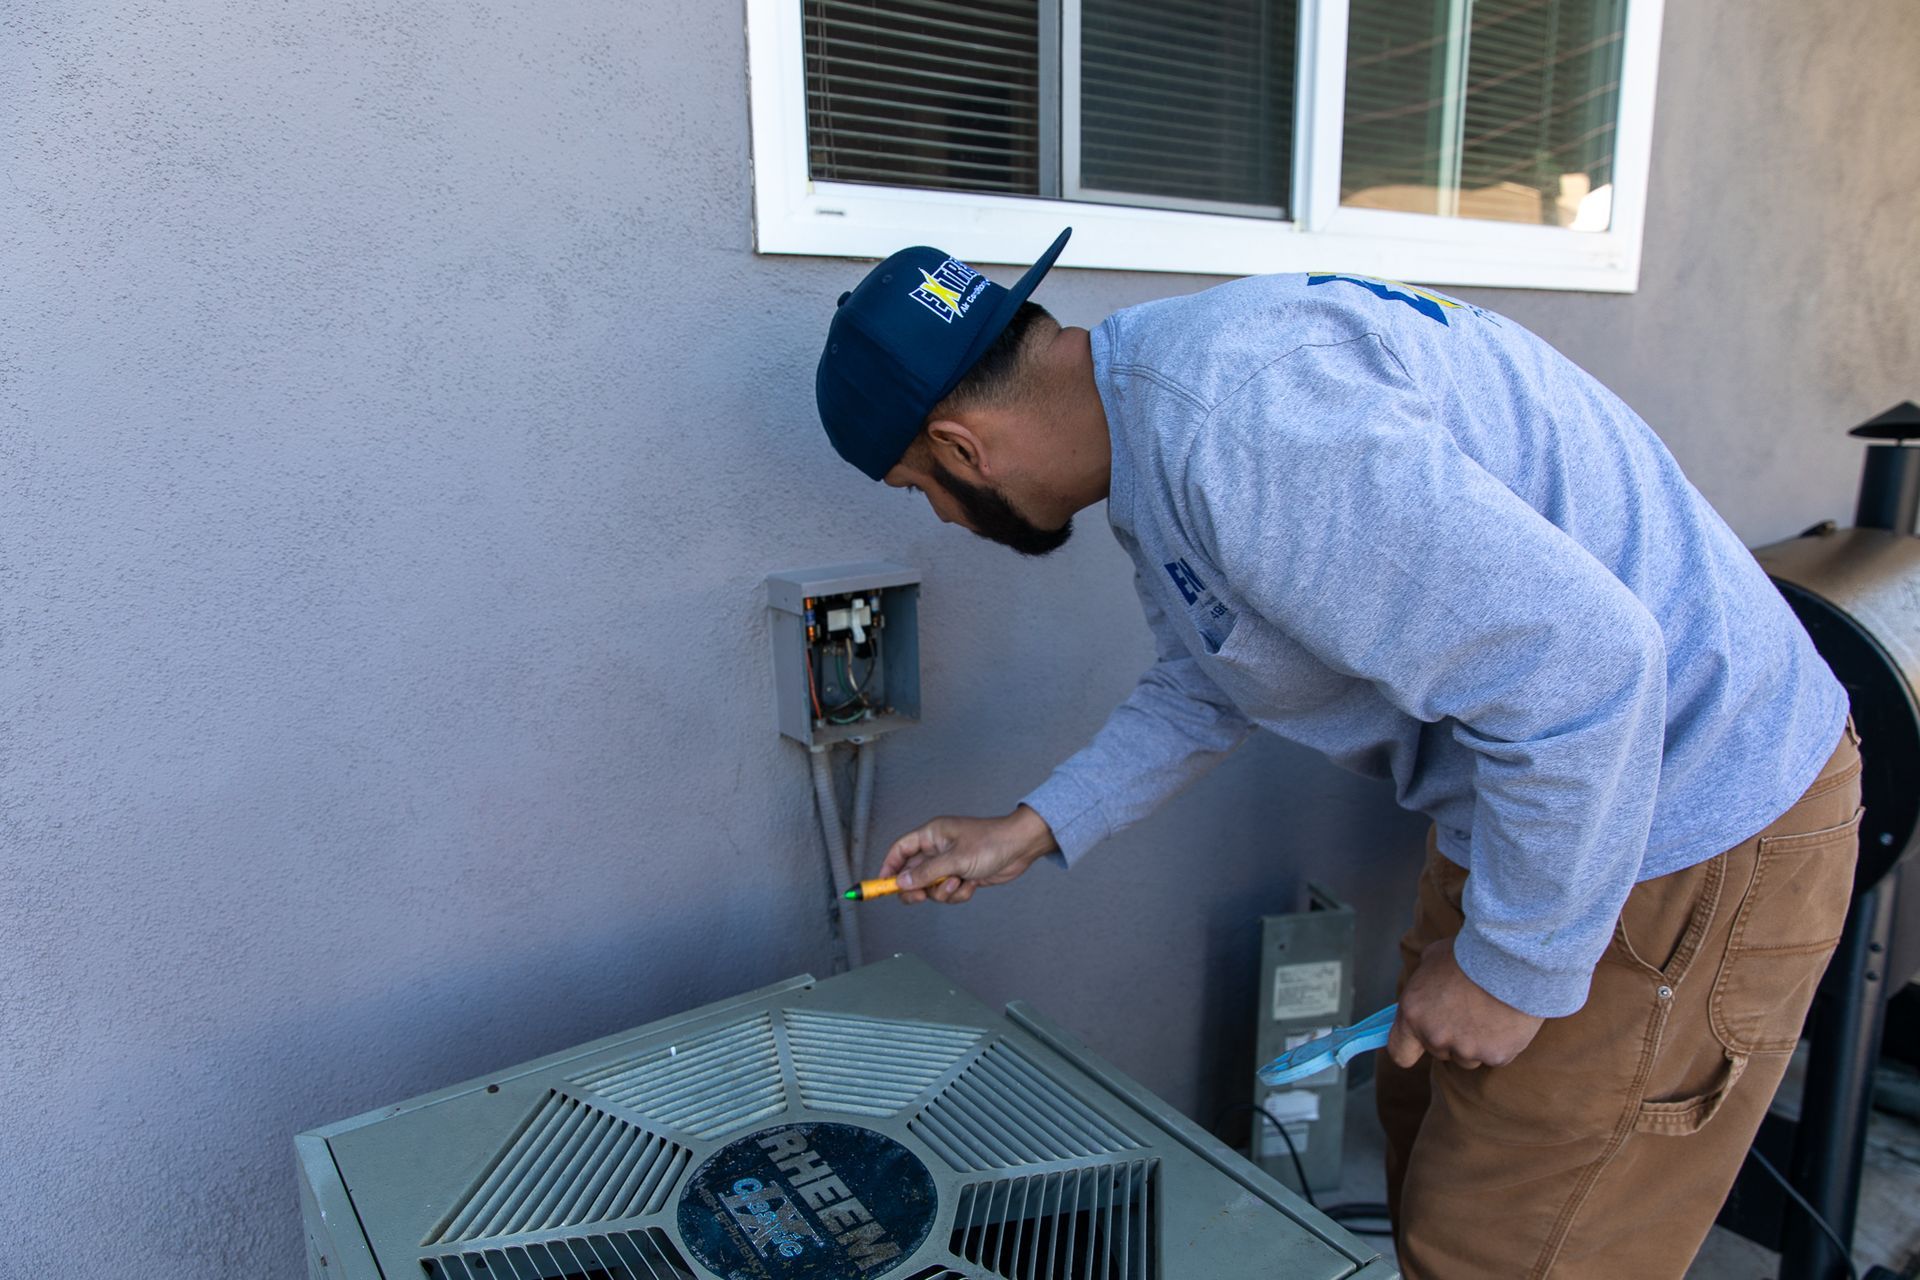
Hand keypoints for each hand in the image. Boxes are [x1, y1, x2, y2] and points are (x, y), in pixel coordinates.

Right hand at [878, 806, 1056, 903]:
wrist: (1020, 848)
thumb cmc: (990, 842)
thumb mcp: (954, 860)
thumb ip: (925, 873)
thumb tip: (901, 883)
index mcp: (932, 835)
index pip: (900, 850)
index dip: (889, 867)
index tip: (882, 884)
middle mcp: (938, 849)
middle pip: (913, 873)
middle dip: (917, 888)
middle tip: (920, 897)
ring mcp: (950, 864)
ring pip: (932, 887)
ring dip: (943, 892)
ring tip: (959, 883)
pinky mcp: (962, 876)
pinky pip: (949, 892)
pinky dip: (959, 893)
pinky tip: (972, 884)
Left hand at [1387, 937, 1543, 1069]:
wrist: (1510, 957)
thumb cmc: (1470, 952)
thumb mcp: (1432, 958)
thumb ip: (1423, 983)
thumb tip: (1424, 989)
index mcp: (1412, 1013)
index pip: (1400, 1052)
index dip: (1411, 1048)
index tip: (1421, 1042)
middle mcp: (1435, 1036)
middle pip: (1440, 1051)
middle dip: (1452, 1037)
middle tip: (1469, 1011)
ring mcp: (1465, 1049)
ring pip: (1469, 1057)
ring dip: (1477, 1042)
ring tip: (1490, 1013)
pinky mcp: (1494, 1056)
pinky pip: (1496, 1056)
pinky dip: (1502, 1043)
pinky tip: (1507, 1019)